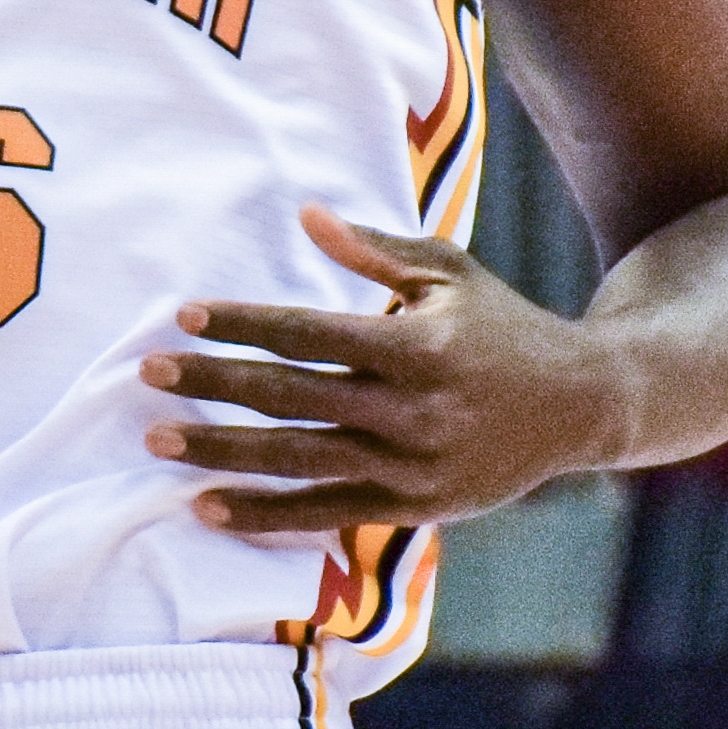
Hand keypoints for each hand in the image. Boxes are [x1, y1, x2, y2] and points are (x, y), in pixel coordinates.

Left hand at [141, 204, 636, 533]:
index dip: (244, 324)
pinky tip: (206, 505)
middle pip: (292, 397)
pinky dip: (262, 513)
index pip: (310, 333)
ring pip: (297, 461)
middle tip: (146, 375)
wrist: (581, 406)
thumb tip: (305, 215)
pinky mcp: (410, 506)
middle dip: (213, 386)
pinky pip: (323, 513)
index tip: (185, 316)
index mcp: (418, 345)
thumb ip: (374, 250)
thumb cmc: (504, 325)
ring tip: (158, 441)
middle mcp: (412, 410)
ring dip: (222, 453)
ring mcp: (410, 465)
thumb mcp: (449, 273)